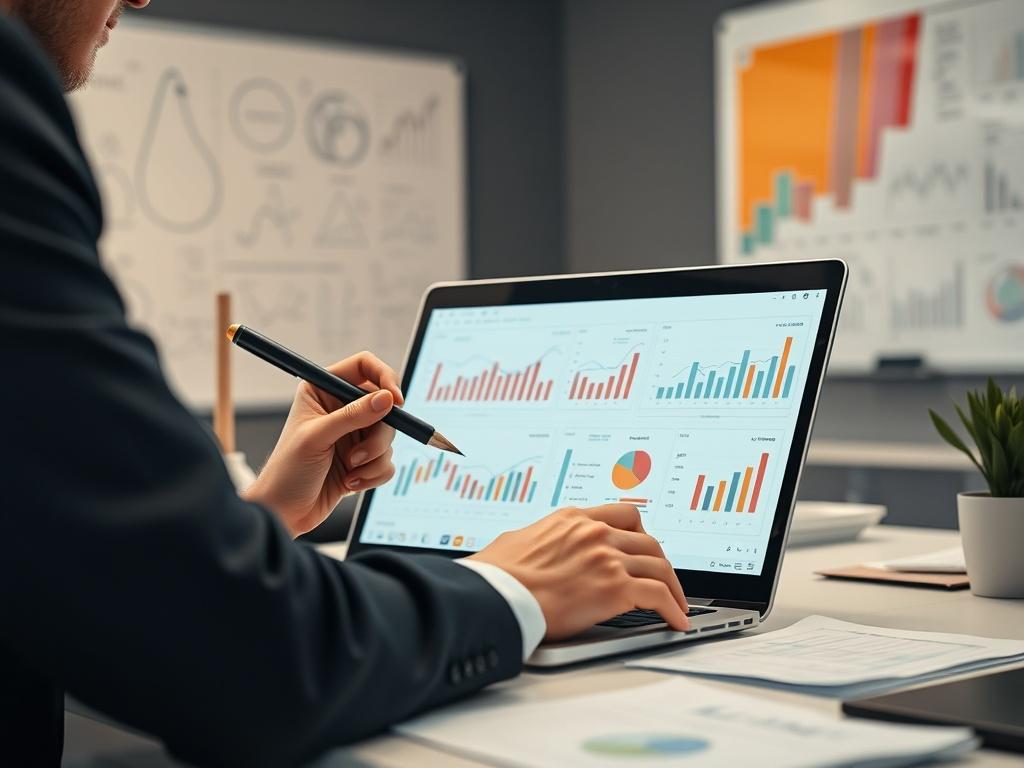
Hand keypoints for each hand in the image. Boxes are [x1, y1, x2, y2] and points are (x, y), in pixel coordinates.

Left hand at [242, 352, 403, 537]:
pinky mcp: (363, 460)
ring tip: (350, 471)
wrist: (284, 513)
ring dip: (374, 458)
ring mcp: (353, 434)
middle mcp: (341, 408)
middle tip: (360, 454)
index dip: (384, 378)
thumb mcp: (318, 438)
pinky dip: (374, 474)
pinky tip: (350, 483)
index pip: (364, 366)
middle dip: (378, 434)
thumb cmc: (287, 471)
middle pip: (384, 405)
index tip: (395, 401)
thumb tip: (387, 399)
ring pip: (389, 436)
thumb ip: (354, 415)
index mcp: (323, 391)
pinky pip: (387, 460)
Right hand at [468, 504, 688, 639]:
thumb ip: (539, 539)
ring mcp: (606, 558)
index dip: (641, 532)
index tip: (645, 545)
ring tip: (677, 604)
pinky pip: (658, 595)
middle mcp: (594, 533)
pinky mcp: (613, 588)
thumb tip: (534, 548)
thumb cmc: (496, 575)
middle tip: (665, 579)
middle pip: (648, 541)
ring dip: (673, 588)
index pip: (623, 514)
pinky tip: (675, 620)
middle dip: (661, 562)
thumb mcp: (518, 540)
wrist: (495, 596)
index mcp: (573, 519)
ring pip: (659, 566)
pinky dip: (673, 608)